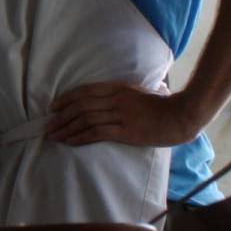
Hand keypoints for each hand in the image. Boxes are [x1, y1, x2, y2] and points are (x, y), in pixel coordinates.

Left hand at [47, 82, 201, 147]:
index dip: (66, 99)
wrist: (182, 116)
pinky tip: (70, 142)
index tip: (54, 107)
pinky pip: (96, 133)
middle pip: (81, 106)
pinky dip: (79, 137)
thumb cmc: (164, 105)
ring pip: (85, 120)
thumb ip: (124, 94)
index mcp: (119, 88)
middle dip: (61, 117)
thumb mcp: (141, 92)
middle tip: (48, 126)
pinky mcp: (125, 131)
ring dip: (66, 129)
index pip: (85, 91)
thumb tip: (110, 98)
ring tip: (53, 136)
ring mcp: (121, 115)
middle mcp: (116, 100)